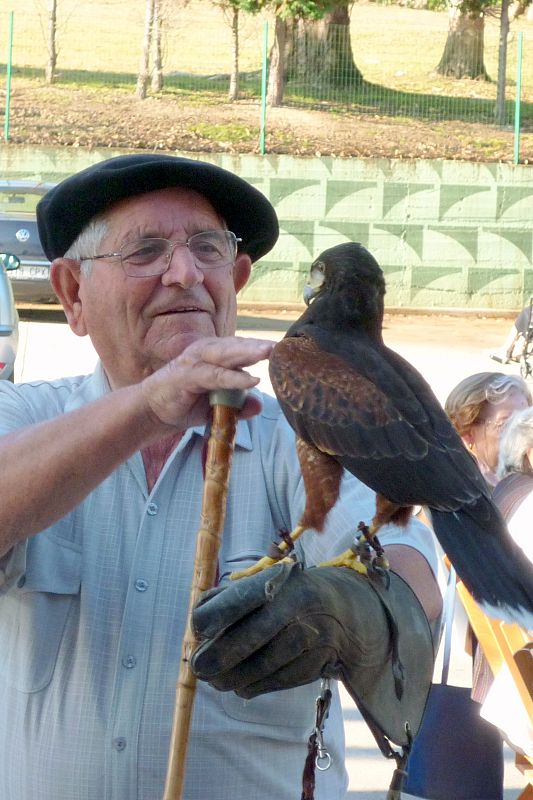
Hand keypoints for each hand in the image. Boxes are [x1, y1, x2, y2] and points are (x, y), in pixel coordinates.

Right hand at [141, 336, 273, 429]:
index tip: (286, 350)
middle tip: (281, 346)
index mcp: (214, 354)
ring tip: (269, 353)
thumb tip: (259, 404)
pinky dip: (233, 378)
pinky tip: (251, 380)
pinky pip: (215, 375)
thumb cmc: (186, 403)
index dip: (261, 348)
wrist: (152, 411)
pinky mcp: (187, 375)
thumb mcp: (217, 406)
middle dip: (259, 346)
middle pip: (237, 346)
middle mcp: (206, 352)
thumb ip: (238, 404)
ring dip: (249, 353)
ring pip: (227, 355)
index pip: (242, 348)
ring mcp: (195, 361)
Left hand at [191, 561, 433, 746]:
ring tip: (219, 681)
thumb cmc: (284, 597)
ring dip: (232, 679)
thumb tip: (198, 634)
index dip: (212, 619)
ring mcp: (310, 634)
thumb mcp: (259, 584)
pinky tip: (244, 684)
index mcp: (275, 581)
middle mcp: (294, 604)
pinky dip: (254, 686)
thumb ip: (224, 601)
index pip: (235, 600)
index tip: (200, 632)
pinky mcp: (317, 661)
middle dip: (217, 659)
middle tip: (201, 669)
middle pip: (247, 637)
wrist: (341, 610)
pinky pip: (276, 681)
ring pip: (260, 666)